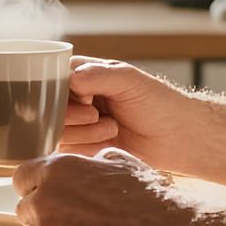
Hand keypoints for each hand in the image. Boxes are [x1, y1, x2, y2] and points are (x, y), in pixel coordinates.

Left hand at [13, 148, 225, 225]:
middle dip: (43, 212)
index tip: (53, 194)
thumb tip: (75, 163)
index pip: (22, 177)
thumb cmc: (146, 195)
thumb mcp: (116, 160)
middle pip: (25, 207)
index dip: (37, 185)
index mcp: (54, 169)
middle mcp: (43, 199)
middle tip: (73, 219)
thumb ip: (83, 161)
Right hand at [59, 58, 201, 172]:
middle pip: (48, 110)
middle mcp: (74, 99)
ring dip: (85, 133)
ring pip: (57, 132)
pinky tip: (109, 143)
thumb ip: (98, 75)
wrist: (176, 137)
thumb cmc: (157, 102)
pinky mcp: (82, 149)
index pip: (51, 80)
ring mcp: (77, 125)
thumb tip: (71, 79)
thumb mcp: (129, 80)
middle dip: (74, 116)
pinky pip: (68, 151)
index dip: (62, 93)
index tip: (86, 99)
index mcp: (81, 74)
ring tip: (112, 128)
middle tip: (97, 115)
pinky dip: (88, 148)